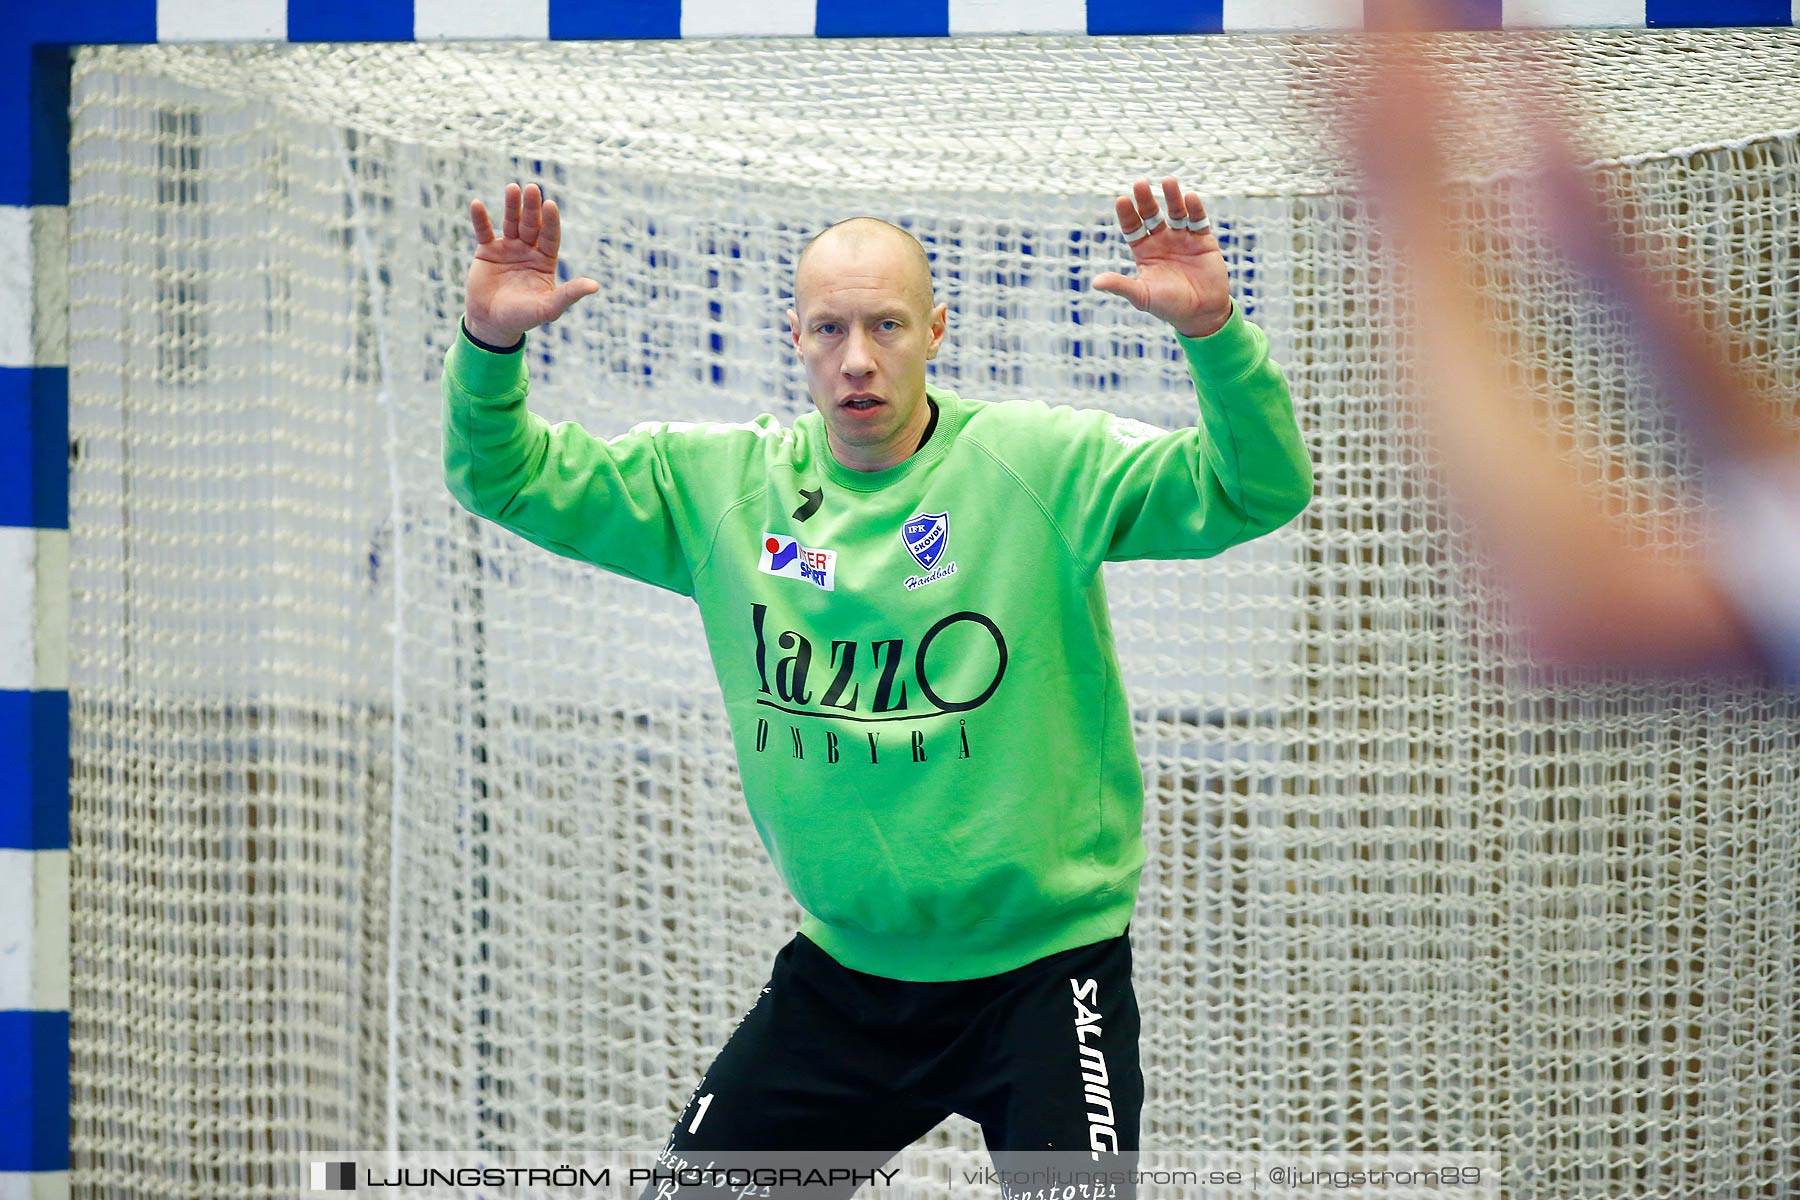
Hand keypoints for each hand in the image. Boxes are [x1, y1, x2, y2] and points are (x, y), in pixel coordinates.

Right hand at [465, 182, 600, 344]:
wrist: (492, 324)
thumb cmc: (523, 317)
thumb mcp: (548, 308)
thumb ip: (569, 294)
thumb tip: (595, 286)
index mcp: (545, 261)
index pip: (550, 236)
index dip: (550, 221)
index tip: (551, 205)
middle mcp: (529, 250)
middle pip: (532, 225)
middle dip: (532, 208)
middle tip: (532, 188)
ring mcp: (508, 248)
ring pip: (511, 223)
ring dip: (511, 206)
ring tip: (512, 188)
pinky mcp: (487, 251)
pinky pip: (484, 231)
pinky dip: (480, 219)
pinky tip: (477, 204)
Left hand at [1091, 176, 1231, 337]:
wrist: (1201, 314)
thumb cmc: (1168, 306)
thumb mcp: (1142, 296)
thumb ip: (1121, 286)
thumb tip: (1095, 283)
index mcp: (1144, 251)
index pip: (1133, 227)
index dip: (1127, 214)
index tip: (1122, 200)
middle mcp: (1162, 240)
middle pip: (1152, 214)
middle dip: (1146, 199)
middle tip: (1140, 183)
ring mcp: (1183, 238)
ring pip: (1176, 212)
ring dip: (1172, 197)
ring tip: (1168, 181)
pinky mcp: (1203, 240)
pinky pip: (1198, 220)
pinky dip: (1195, 209)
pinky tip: (1190, 197)